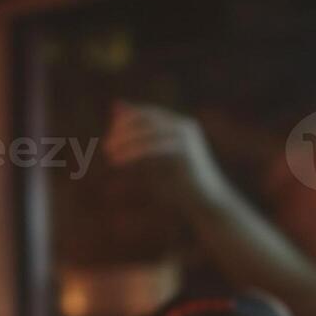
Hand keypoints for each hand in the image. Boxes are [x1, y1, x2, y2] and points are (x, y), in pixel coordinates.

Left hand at [103, 101, 231, 206]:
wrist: (207, 202)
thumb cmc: (181, 183)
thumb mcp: (156, 161)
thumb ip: (140, 142)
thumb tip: (119, 119)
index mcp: (179, 124)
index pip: (146, 113)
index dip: (125, 122)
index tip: (110, 137)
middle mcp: (184, 126)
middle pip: (145, 119)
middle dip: (123, 131)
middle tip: (107, 146)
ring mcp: (186, 136)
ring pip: (148, 131)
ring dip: (125, 141)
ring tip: (110, 153)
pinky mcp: (185, 151)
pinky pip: (153, 147)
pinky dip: (133, 153)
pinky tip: (119, 161)